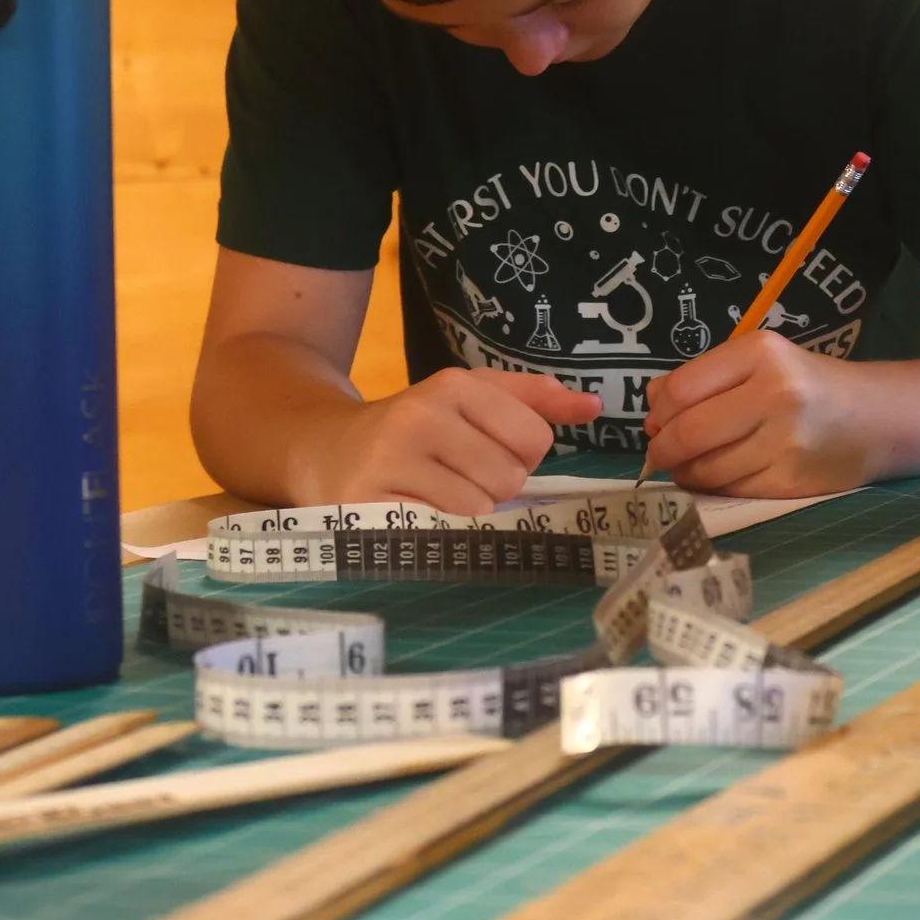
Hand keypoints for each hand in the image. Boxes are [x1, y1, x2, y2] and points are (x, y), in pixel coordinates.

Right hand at [312, 367, 598, 513]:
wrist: (324, 450)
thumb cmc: (414, 427)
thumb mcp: (469, 397)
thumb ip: (534, 398)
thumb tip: (595, 405)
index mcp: (452, 385)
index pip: (534, 438)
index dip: (523, 455)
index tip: (490, 452)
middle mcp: (420, 417)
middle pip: (509, 477)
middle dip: (494, 486)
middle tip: (458, 477)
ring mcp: (390, 462)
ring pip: (479, 509)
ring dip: (468, 514)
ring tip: (436, 495)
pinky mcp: (368, 507)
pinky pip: (440, 534)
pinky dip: (440, 533)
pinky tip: (419, 515)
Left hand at [643, 333, 874, 496]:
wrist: (878, 418)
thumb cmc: (809, 385)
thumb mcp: (762, 361)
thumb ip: (705, 376)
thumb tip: (650, 402)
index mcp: (761, 354)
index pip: (680, 389)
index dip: (657, 413)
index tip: (654, 423)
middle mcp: (775, 393)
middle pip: (688, 432)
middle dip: (662, 449)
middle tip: (658, 454)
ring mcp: (786, 441)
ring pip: (706, 468)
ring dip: (684, 473)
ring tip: (686, 467)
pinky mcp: (792, 480)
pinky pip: (732, 490)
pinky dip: (712, 488)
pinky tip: (714, 479)